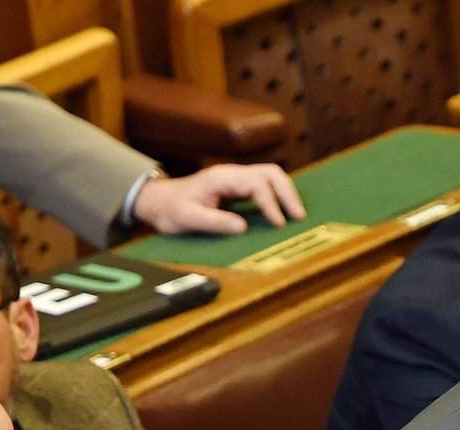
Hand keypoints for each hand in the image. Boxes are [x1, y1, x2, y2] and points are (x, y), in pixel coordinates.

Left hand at [132, 163, 305, 235]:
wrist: (160, 201)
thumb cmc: (172, 209)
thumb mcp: (188, 218)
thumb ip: (214, 221)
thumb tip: (243, 227)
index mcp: (221, 178)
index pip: (255, 184)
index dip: (270, 203)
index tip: (278, 224)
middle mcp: (233, 174)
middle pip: (270, 173)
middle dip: (288, 193)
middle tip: (299, 217)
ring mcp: (237, 179)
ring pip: (271, 176)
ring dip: (287, 193)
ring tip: (297, 215)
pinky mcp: (240, 187)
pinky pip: (266, 186)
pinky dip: (280, 197)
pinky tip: (286, 211)